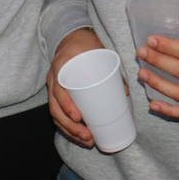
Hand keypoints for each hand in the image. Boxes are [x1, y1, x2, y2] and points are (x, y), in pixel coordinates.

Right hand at [48, 28, 111, 146]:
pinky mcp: (56, 95)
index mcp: (61, 65)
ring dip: (69, 131)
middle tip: (88, 136)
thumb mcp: (97, 50)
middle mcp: (53, 78)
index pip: (58, 88)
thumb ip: (110, 68)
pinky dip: (66, 128)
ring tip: (87, 141)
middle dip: (70, 127)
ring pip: (55, 114)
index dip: (66, 105)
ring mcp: (52, 87)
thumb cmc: (86, 45)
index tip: (79, 117)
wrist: (71, 38)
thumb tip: (125, 92)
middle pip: (55, 107)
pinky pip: (57, 114)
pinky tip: (78, 137)